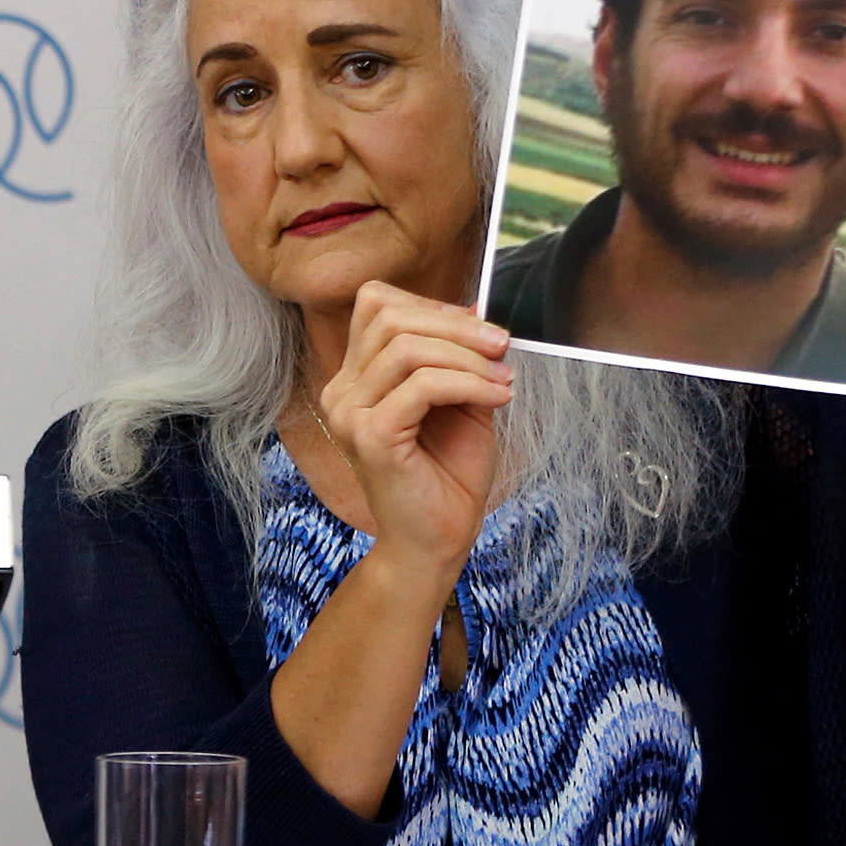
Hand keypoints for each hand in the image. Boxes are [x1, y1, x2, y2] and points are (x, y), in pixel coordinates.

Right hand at [315, 281, 512, 581]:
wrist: (437, 541)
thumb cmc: (448, 476)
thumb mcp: (459, 401)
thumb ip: (457, 358)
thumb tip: (474, 310)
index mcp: (356, 378)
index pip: (375, 305)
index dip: (430, 305)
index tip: (479, 330)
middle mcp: (342, 391)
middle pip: (390, 317)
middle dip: (456, 325)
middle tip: (501, 346)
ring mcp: (350, 413)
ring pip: (407, 348)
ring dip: (468, 357)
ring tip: (503, 379)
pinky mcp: (370, 436)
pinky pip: (423, 386)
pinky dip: (469, 383)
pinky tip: (499, 397)